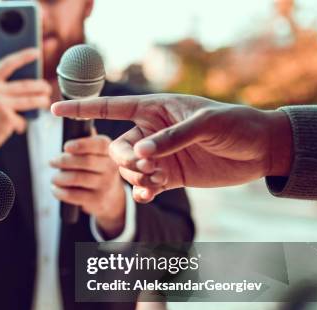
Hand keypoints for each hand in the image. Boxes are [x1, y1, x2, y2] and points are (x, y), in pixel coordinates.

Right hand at [0, 48, 51, 178]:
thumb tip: (19, 83)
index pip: (8, 64)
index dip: (23, 56)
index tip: (36, 52)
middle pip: (25, 85)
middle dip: (40, 87)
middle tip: (47, 88)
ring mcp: (0, 104)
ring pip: (28, 101)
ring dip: (40, 101)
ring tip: (45, 102)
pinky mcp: (6, 118)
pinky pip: (21, 120)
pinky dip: (20, 125)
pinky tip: (16, 128)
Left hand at [50, 133, 125, 237]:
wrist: (110, 198)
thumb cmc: (97, 169)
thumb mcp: (97, 153)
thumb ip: (87, 140)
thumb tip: (75, 122)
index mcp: (110, 151)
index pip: (99, 144)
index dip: (81, 144)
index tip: (65, 146)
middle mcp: (111, 167)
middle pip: (86, 161)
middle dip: (64, 161)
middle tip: (51, 162)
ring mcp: (105, 185)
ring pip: (77, 178)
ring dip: (59, 177)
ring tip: (54, 178)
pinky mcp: (98, 200)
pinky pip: (74, 195)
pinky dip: (60, 192)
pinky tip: (55, 190)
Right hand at [51, 94, 292, 202]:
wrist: (260, 150)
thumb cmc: (235, 124)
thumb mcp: (204, 124)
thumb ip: (169, 138)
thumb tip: (139, 154)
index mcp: (155, 109)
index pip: (111, 107)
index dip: (82, 107)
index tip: (55, 107)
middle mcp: (151, 132)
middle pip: (117, 148)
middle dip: (123, 160)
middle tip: (146, 166)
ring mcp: (158, 156)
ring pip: (128, 170)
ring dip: (136, 177)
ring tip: (159, 179)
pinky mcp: (168, 177)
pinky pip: (144, 186)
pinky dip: (143, 192)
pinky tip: (151, 194)